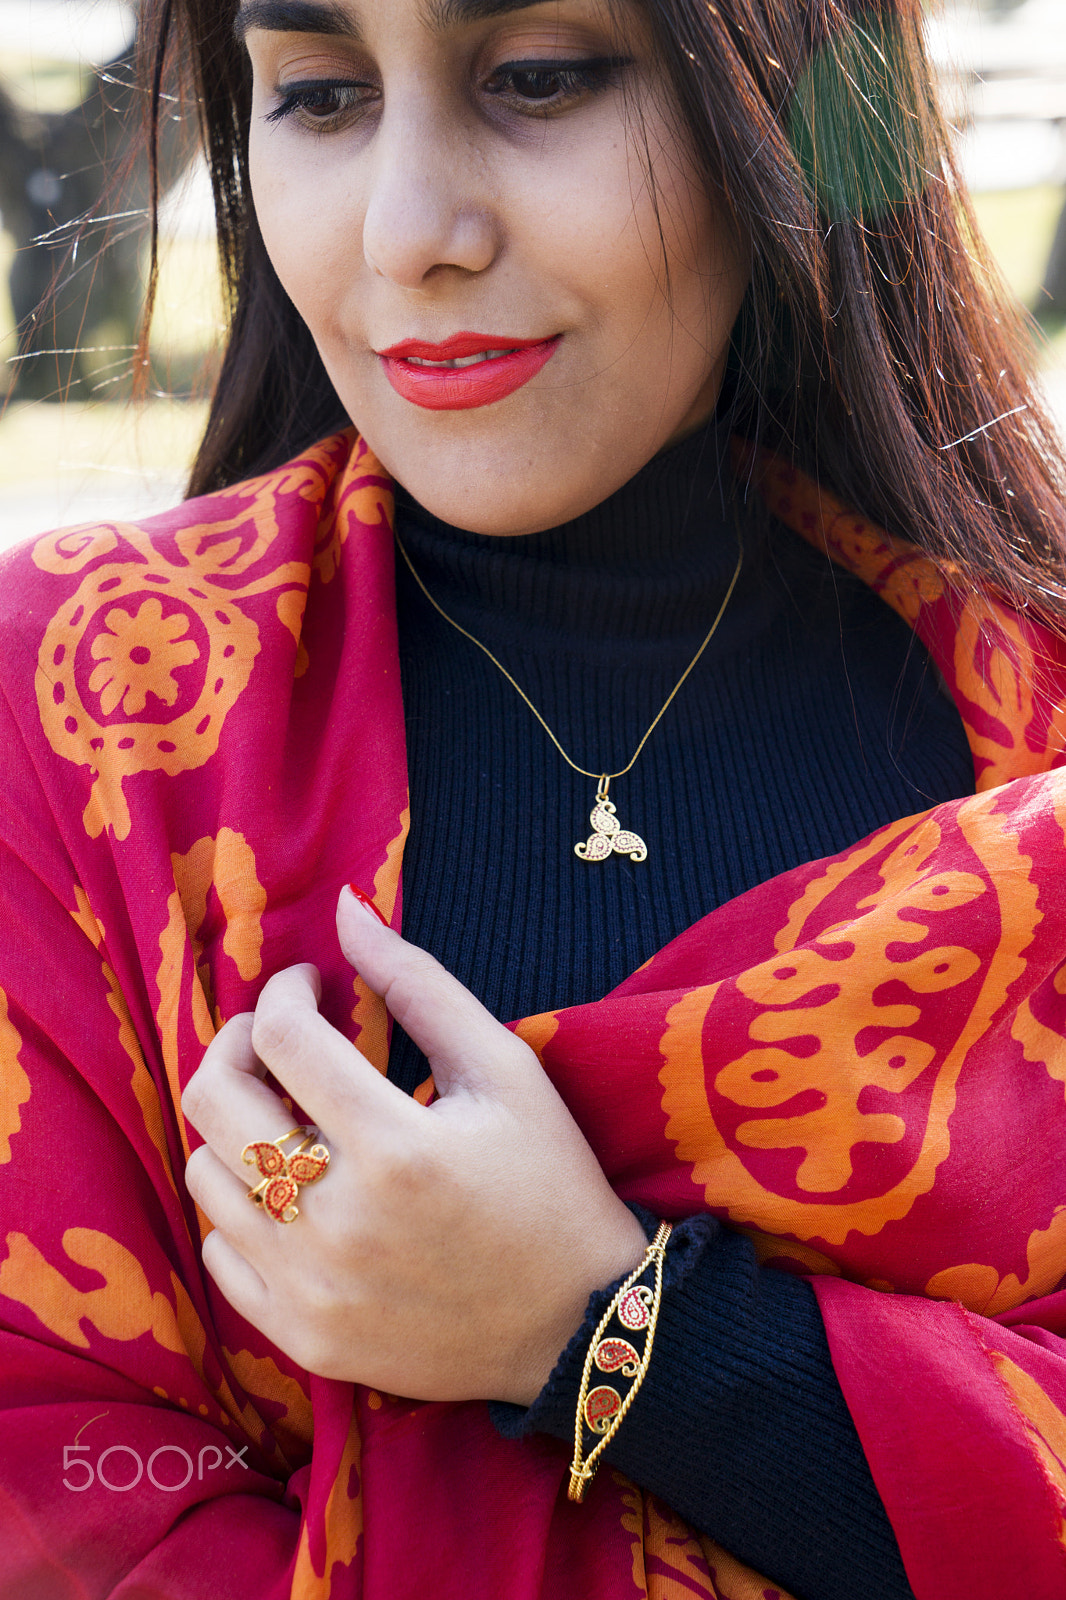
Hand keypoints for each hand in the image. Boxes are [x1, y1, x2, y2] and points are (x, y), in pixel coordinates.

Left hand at [181, 887, 646, 1404]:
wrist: (581, 1322)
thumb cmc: (549, 1182)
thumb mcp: (505, 1068)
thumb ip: (417, 981)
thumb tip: (345, 908)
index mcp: (396, 1147)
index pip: (281, 1036)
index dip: (285, 992)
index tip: (312, 987)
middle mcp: (339, 1223)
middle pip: (214, 1100)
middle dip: (238, 1043)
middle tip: (279, 1038)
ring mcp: (312, 1289)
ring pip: (205, 1175)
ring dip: (236, 1126)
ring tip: (290, 1115)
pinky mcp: (304, 1337)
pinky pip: (218, 1255)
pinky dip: (240, 1209)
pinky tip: (291, 1191)